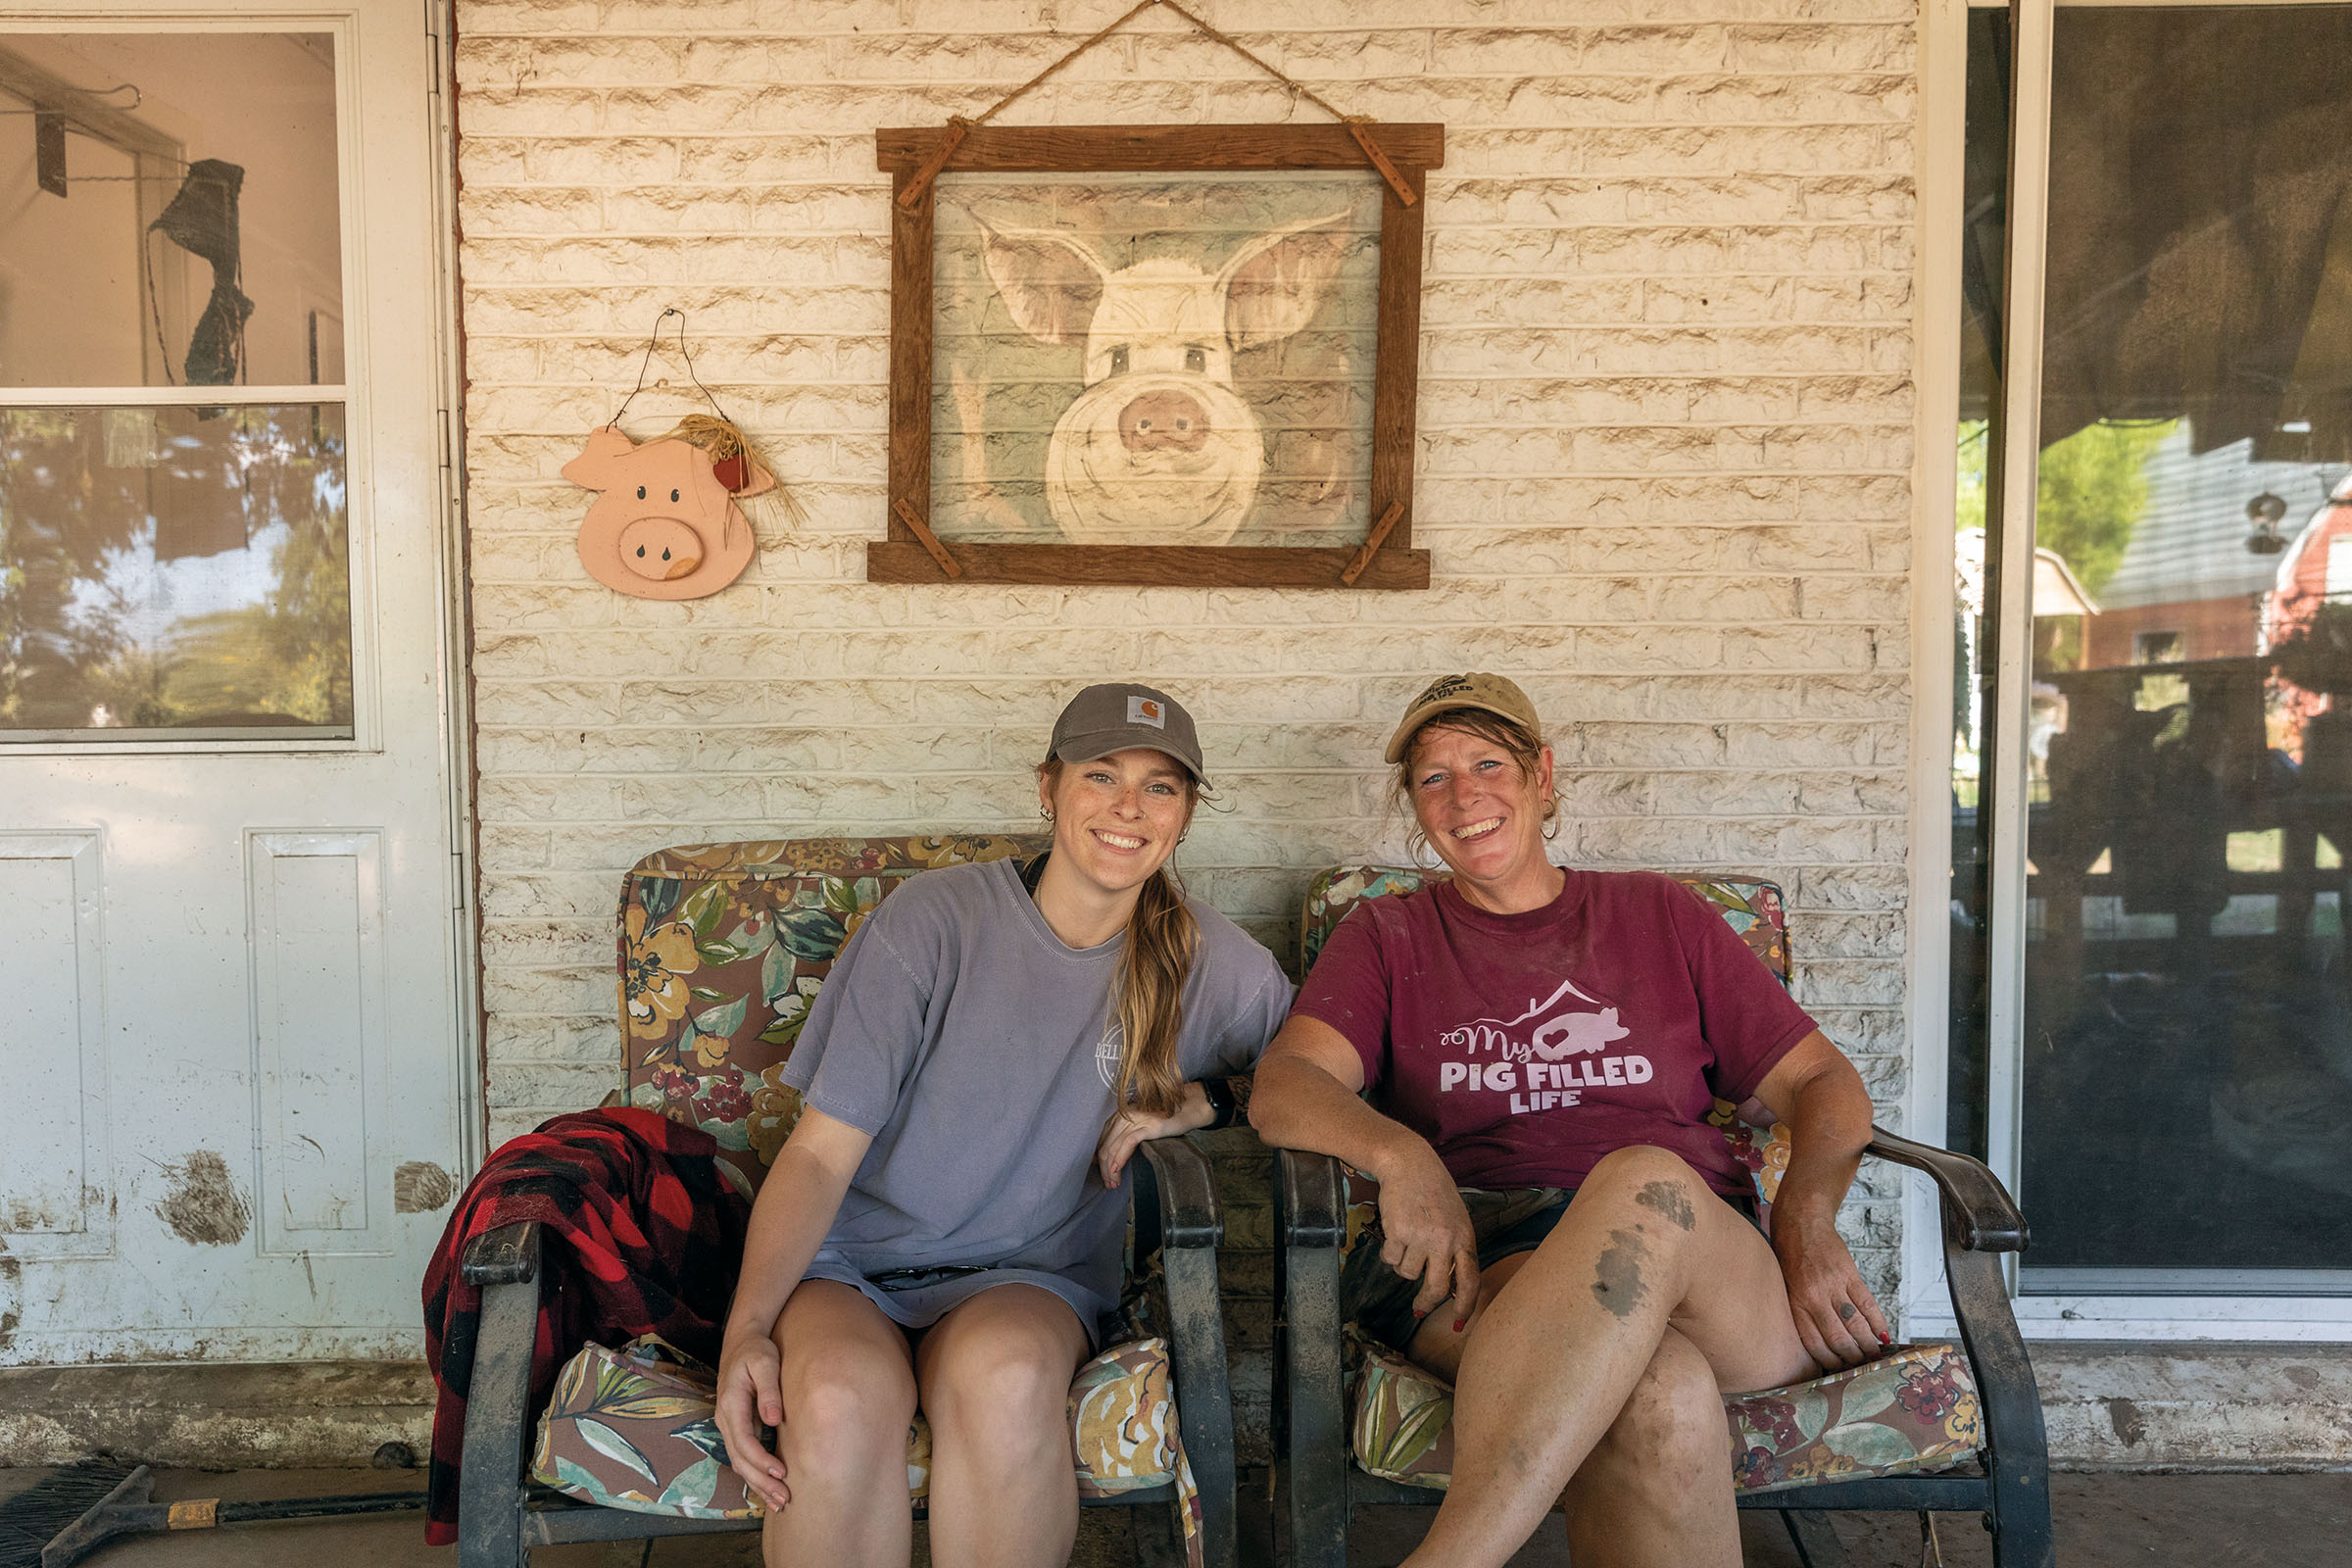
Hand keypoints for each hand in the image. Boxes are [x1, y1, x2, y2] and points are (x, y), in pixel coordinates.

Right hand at [713, 1330, 788, 1510]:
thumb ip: (769, 1391)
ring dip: (758, 1483)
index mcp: (731, 1404)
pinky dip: (755, 1473)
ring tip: (779, 1501)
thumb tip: (774, 1419)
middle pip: (740, 1459)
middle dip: (761, 1482)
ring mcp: (728, 1424)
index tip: (782, 1474)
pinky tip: (770, 1485)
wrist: (742, 1340)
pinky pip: (743, 1455)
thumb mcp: (765, 1363)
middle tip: (784, 1499)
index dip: (762, 1461)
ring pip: (739, 1462)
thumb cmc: (756, 1350)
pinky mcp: (736, 1426)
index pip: (745, 1442)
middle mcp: (724, 1418)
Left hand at [1096, 1084, 1212, 1186]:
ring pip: (1114, 1147)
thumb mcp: (1142, 1125)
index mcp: (1121, 1114)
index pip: (1102, 1139)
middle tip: (1108, 1183)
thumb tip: (1111, 1158)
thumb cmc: (1167, 1118)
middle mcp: (1125, 1115)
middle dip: (1104, 1168)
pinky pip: (1128, 1143)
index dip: (1099, 1159)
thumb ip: (1126, 1135)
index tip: (1101, 1173)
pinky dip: (1120, 1158)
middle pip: (1106, 1145)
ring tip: (1114, 1183)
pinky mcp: (1148, 1125)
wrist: (1189, 1107)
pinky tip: (1117, 1169)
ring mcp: (1136, 1119)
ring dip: (1111, 1169)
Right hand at [1373, 1143, 1480, 1328]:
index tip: (1457, 1323)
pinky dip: (1389, 1252)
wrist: (1410, 1164)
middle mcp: (1445, 1241)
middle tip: (1419, 1308)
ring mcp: (1421, 1237)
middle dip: (1426, 1302)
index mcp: (1464, 1238)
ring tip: (1405, 1242)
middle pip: (1437, 1288)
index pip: (1470, 1281)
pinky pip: (1390, 1259)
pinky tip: (1394, 1233)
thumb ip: (1455, 1248)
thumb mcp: (1455, 1219)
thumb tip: (1449, 1284)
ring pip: (1407, 1273)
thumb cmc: (1434, 1190)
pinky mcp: (1398, 1232)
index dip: (1465, 1306)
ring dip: (1403, 1264)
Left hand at [1773, 1217, 1890, 1371]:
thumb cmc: (1790, 1259)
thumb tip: (1820, 1346)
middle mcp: (1813, 1297)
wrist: (1801, 1224)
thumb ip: (1800, 1313)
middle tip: (1862, 1369)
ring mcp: (1832, 1285)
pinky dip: (1877, 1322)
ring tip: (1875, 1357)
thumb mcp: (1786, 1288)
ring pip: (1854, 1324)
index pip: (1814, 1343)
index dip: (1829, 1362)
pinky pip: (1867, 1303)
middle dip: (1852, 1358)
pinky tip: (1883, 1335)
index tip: (1839, 1373)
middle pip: (1837, 1338)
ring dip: (1867, 1344)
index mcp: (1796, 1304)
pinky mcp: (1849, 1273)